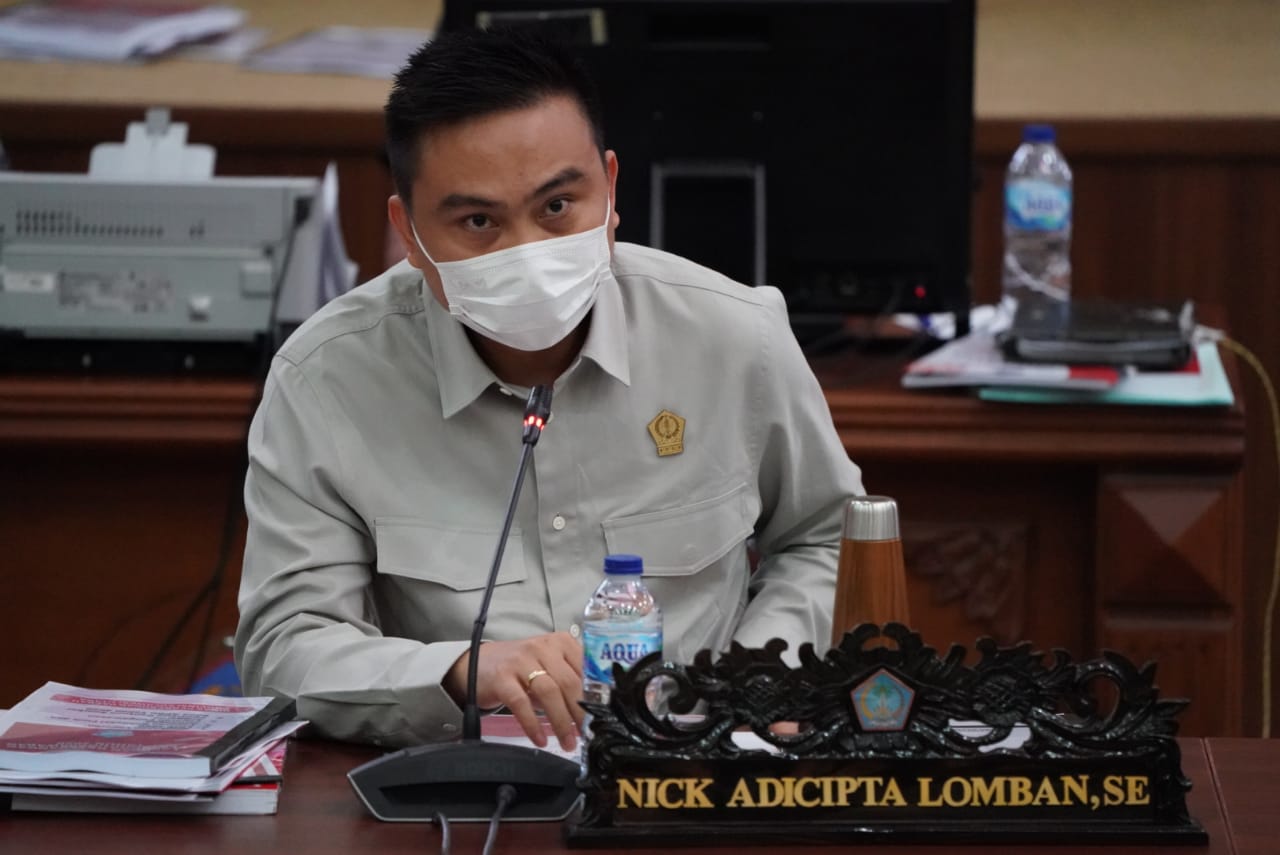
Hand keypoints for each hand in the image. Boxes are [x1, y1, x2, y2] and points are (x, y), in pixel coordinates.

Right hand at [444, 631, 583, 750]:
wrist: (479, 664)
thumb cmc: (521, 669)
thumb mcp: (549, 667)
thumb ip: (569, 681)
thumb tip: (593, 708)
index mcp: (561, 642)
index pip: (585, 669)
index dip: (595, 696)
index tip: (602, 717)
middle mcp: (542, 647)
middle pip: (569, 682)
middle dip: (580, 713)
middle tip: (587, 734)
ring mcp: (521, 661)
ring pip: (548, 692)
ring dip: (561, 722)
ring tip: (567, 742)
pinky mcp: (502, 677)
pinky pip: (521, 703)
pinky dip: (532, 724)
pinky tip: (540, 739)